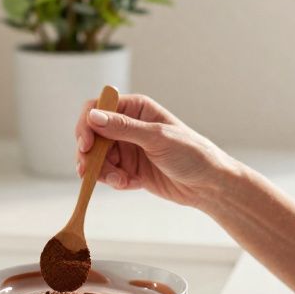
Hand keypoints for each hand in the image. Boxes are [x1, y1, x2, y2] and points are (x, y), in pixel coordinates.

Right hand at [74, 93, 238, 206]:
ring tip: (119, 180)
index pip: (98, 108)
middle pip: (92, 135)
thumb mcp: (157, 138)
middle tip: (87, 170)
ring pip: (97, 157)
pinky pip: (108, 174)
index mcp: (136, 109)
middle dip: (89, 154)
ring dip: (101, 170)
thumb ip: (123, 128)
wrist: (209, 185)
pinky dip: (113, 180)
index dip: (86, 125)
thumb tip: (93, 117)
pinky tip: (128, 184)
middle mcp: (128, 127)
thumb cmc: (191, 153)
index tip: (85, 145)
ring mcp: (128, 149)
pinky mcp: (130, 170)